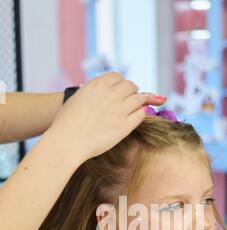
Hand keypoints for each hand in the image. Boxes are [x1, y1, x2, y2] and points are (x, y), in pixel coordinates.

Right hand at [46, 72, 166, 163]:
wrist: (67, 141)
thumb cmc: (67, 122)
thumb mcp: (77, 97)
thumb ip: (92, 92)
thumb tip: (102, 91)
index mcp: (98, 84)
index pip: (117, 77)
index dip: (120, 83)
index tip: (120, 88)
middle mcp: (111, 94)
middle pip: (130, 86)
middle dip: (131, 91)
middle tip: (130, 97)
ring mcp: (119, 110)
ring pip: (139, 98)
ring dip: (141, 100)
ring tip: (144, 102)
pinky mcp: (124, 126)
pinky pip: (140, 114)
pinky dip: (141, 112)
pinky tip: (139, 114)